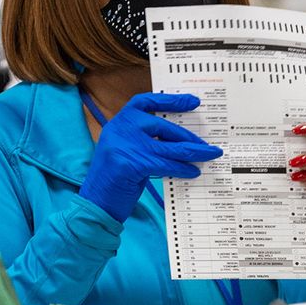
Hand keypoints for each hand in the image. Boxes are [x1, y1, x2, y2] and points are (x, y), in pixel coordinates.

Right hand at [79, 92, 221, 221]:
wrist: (95, 204)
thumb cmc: (115, 181)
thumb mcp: (129, 153)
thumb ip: (147, 142)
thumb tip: (180, 141)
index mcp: (119, 123)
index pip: (146, 102)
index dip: (170, 100)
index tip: (193, 101)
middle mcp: (120, 129)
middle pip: (162, 125)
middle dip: (188, 136)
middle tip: (206, 144)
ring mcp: (124, 145)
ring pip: (168, 146)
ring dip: (193, 151)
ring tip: (210, 154)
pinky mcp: (130, 164)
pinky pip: (165, 164)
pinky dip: (182, 169)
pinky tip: (193, 172)